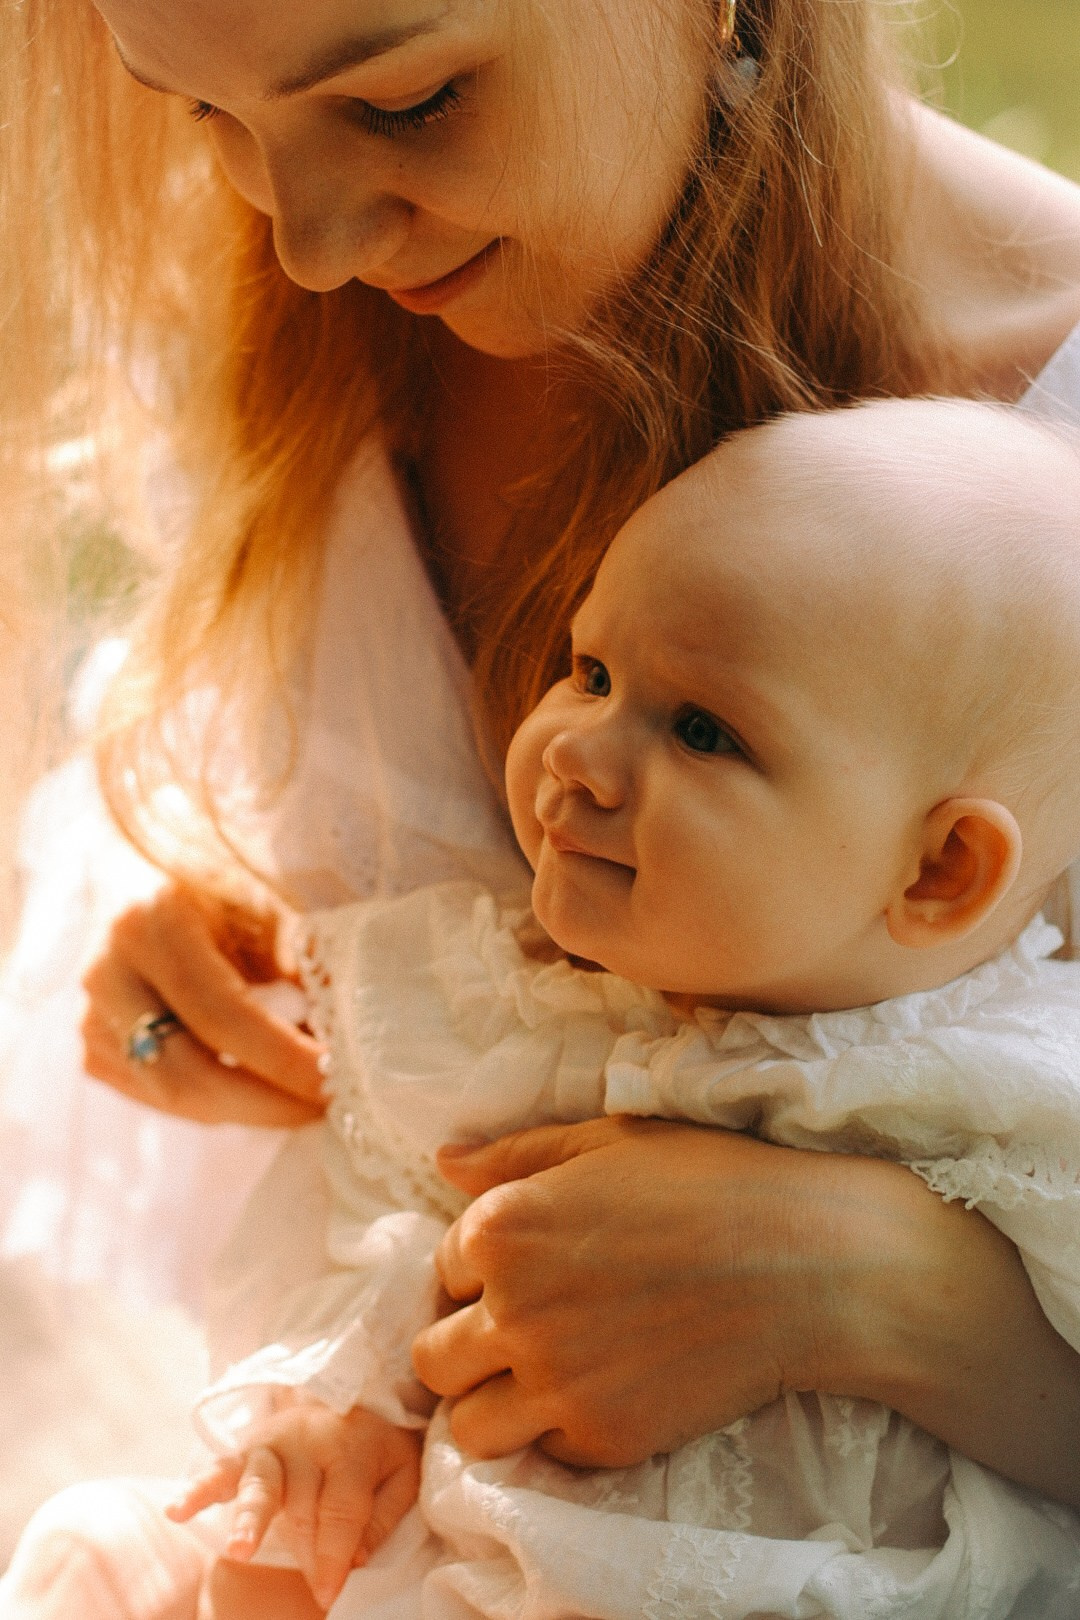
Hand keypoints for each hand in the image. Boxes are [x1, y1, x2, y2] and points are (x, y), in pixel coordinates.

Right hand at [82, 883, 325, 1125]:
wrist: (137, 876)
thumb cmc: (213, 884)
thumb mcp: (262, 900)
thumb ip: (301, 958)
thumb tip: (347, 1028)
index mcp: (151, 922)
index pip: (223, 1015)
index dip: (282, 1059)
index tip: (336, 1081)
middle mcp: (107, 973)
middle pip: (189, 1073)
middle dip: (267, 1104)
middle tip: (328, 1107)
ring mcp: (91, 1017)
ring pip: (175, 1096)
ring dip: (248, 1107)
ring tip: (305, 1097)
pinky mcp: (94, 1049)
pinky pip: (161, 1098)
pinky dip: (218, 1102)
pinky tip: (261, 1088)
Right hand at [166, 1402, 421, 1611]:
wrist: (350, 1397)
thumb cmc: (377, 1448)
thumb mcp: (402, 1472)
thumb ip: (385, 1514)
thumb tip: (355, 1560)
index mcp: (352, 1445)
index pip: (341, 1508)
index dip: (335, 1555)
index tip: (329, 1593)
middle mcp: (309, 1440)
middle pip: (302, 1506)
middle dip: (307, 1550)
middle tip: (315, 1586)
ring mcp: (273, 1444)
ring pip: (260, 1485)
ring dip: (250, 1519)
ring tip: (241, 1549)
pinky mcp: (246, 1449)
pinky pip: (218, 1471)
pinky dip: (196, 1490)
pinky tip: (175, 1510)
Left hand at [413, 1115, 889, 1466]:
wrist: (808, 1265)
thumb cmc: (711, 1183)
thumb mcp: (608, 1141)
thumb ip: (516, 1155)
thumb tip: (445, 1161)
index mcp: (503, 1229)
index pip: (443, 1266)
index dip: (484, 1267)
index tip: (530, 1267)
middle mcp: (512, 1311)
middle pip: (432, 1357)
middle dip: (467, 1342)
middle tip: (524, 1329)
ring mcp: (554, 1384)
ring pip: (467, 1426)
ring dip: (493, 1402)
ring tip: (544, 1376)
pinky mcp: (601, 1439)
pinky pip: (541, 1454)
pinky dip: (559, 1432)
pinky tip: (603, 1391)